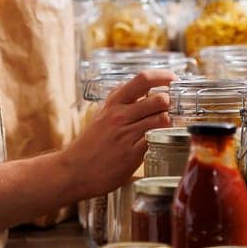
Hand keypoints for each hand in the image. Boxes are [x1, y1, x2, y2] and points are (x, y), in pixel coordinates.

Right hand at [64, 69, 173, 196]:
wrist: (74, 171)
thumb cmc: (89, 144)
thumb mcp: (101, 115)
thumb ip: (119, 101)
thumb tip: (140, 88)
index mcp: (113, 103)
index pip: (142, 79)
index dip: (162, 76)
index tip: (172, 78)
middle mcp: (120, 116)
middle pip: (159, 99)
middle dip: (170, 103)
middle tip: (172, 108)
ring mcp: (126, 135)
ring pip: (162, 119)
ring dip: (169, 121)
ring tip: (166, 125)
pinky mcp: (132, 154)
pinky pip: (156, 140)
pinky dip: (162, 138)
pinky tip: (160, 139)